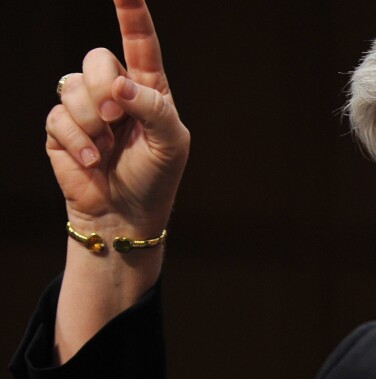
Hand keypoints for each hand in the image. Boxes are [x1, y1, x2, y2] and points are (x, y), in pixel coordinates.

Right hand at [46, 0, 188, 236]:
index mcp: (148, 89)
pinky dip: (77, 140)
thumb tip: (120, 84)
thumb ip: (154, 108)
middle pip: (97, 59)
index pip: (140, 43)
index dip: (131, 14)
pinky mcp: (62, 128)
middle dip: (104, 87)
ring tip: (105, 148)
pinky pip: (58, 116)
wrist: (123, 214)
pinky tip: (91, 160)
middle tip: (117, 117)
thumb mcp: (171, 143)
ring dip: (91, 122)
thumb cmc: (155, 177)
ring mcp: (86, 108)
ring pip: (72, 86)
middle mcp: (115, 91)